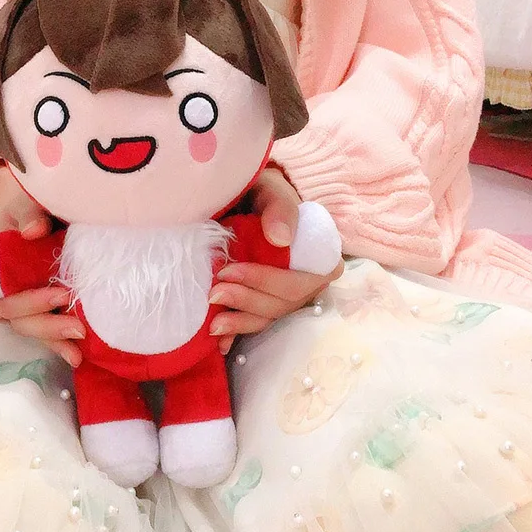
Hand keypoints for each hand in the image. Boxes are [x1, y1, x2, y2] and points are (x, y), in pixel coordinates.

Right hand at [0, 162, 83, 365]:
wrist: (52, 197)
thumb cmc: (33, 199)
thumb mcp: (27, 200)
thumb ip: (29, 212)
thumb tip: (34, 230)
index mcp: (1, 262)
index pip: (4, 291)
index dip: (26, 301)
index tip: (58, 296)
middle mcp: (14, 283)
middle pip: (17, 315)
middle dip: (44, 324)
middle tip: (75, 324)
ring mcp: (33, 293)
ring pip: (33, 325)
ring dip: (53, 337)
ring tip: (78, 343)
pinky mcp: (54, 301)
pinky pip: (51, 326)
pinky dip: (62, 343)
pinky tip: (79, 356)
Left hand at [210, 167, 342, 353]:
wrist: (242, 198)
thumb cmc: (262, 191)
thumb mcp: (270, 189)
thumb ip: (278, 207)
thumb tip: (281, 239)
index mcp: (318, 254)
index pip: (304, 281)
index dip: (268, 282)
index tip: (230, 271)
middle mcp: (306, 278)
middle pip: (283, 303)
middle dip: (248, 301)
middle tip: (214, 292)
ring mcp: (284, 293)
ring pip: (268, 317)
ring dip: (241, 323)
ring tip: (213, 322)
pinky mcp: (263, 301)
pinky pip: (254, 324)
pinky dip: (237, 334)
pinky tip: (219, 342)